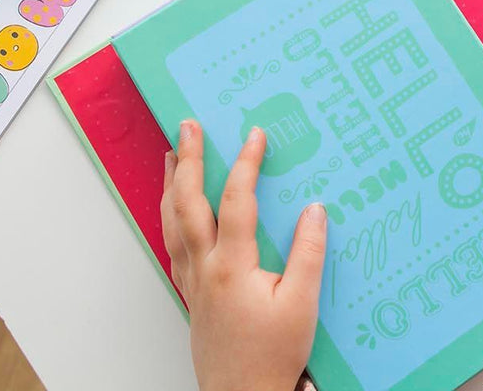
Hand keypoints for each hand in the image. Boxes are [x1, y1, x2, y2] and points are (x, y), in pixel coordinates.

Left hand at [162, 119, 326, 390]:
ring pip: (172, 222)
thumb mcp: (302, 305)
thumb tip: (314, 209)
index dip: (246, 163)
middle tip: (188, 126)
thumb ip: (308, 253)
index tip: (254, 134)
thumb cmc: (273, 356)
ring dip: (170, 183)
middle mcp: (204, 268)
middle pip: (187, 202)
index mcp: (232, 266)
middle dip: (187, 159)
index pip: (236, 200)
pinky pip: (172, 244)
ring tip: (170, 155)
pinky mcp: (190, 294)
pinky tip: (173, 208)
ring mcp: (192, 280)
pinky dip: (169, 216)